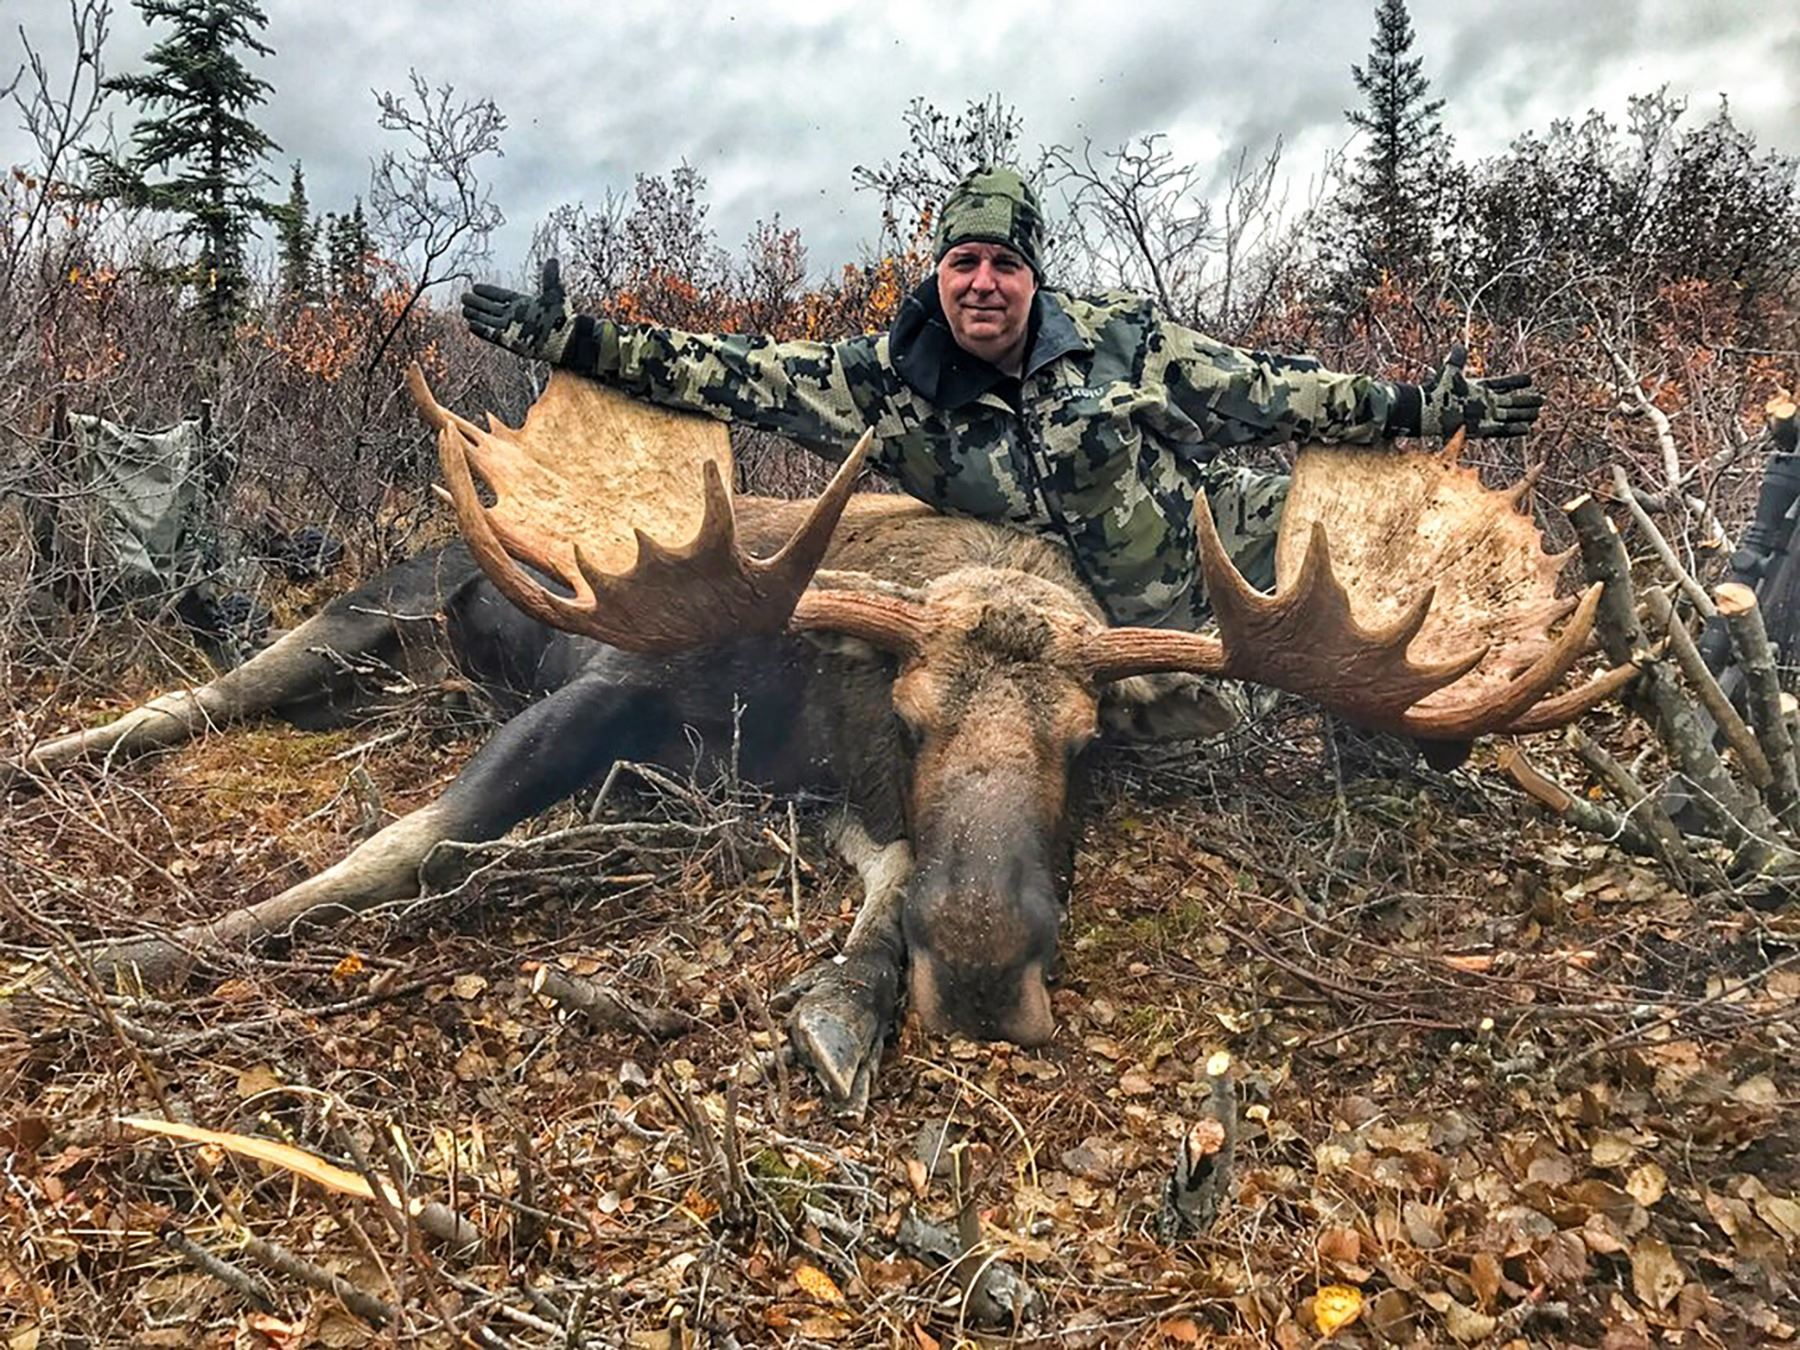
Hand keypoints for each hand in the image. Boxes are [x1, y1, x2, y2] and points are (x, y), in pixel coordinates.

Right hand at [462, 258, 574, 361]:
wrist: (567, 341)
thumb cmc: (563, 318)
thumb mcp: (555, 294)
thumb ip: (550, 278)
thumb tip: (552, 259)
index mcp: (523, 304)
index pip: (501, 296)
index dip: (489, 292)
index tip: (476, 287)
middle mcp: (515, 316)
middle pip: (492, 308)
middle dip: (478, 303)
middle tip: (464, 297)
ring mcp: (513, 330)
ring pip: (489, 320)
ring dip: (476, 315)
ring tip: (463, 310)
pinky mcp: (512, 342)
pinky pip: (493, 335)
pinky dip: (482, 331)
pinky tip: (470, 326)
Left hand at [1419, 344, 1543, 438]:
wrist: (1427, 411)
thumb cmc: (1437, 392)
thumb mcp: (1450, 372)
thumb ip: (1457, 360)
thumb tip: (1459, 346)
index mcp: (1479, 388)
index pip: (1502, 384)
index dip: (1515, 382)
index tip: (1530, 379)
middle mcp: (1484, 403)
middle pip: (1510, 402)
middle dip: (1525, 400)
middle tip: (1541, 399)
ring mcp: (1483, 416)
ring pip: (1508, 416)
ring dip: (1523, 415)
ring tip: (1537, 414)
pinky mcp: (1480, 429)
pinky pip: (1501, 430)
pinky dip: (1513, 430)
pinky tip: (1527, 429)